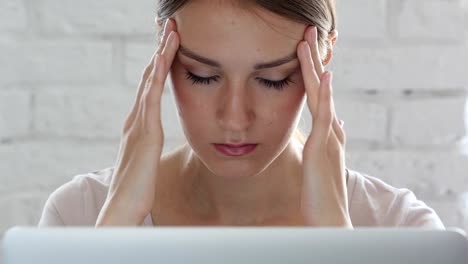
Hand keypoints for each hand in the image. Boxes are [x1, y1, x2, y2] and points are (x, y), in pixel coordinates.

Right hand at [95, 18, 179, 225]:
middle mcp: (136, 119)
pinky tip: (162, 59)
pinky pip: (151, 98)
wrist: (123, 207)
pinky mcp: (145, 133)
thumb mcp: (146, 160)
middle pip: (147, 76)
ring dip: (159, 55)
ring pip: (149, 81)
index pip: (149, 86)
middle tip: (168, 26)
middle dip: (159, 50)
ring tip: (170, 32)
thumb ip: (148, 145)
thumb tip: (152, 140)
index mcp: (138, 124)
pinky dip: (156, 76)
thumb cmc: (137, 187)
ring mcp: (138, 124)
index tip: (168, 43)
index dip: (158, 63)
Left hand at [297, 26, 351, 227]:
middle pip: (321, 89)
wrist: (329, 218)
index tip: (306, 54)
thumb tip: (330, 127)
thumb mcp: (319, 163)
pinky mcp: (324, 147)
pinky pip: (326, 116)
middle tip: (307, 35)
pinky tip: (326, 76)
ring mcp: (329, 137)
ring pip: (322, 95)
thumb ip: (323, 144)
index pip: (319, 97)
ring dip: (316, 68)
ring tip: (308, 42)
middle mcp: (331, 131)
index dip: (313, 75)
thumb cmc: (320, 194)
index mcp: (327, 134)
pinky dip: (327, 95)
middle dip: (314, 62)